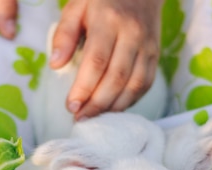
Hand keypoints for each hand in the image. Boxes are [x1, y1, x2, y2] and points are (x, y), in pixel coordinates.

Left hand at [50, 0, 162, 119]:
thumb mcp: (77, 7)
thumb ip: (64, 34)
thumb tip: (55, 65)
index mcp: (109, 20)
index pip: (97, 61)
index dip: (84, 88)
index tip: (71, 106)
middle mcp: (133, 34)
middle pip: (116, 78)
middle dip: (97, 103)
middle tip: (80, 117)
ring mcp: (148, 46)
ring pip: (134, 85)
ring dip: (113, 107)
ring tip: (95, 117)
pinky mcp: (156, 55)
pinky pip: (146, 84)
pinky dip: (130, 101)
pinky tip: (113, 108)